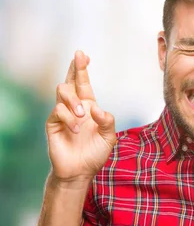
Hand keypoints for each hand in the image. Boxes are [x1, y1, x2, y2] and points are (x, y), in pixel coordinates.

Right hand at [46, 50, 116, 185]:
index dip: (82, 70)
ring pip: (62, 92)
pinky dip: (69, 118)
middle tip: (80, 55)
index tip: (84, 55)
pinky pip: (58, 111)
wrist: (81, 171)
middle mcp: (74, 108)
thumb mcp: (109, 137)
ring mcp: (62, 115)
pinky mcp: (52, 124)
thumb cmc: (95, 153)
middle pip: (71, 82)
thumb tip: (96, 108)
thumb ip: (107, 121)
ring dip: (74, 100)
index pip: (84, 84)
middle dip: (75, 67)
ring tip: (83, 116)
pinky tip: (76, 129)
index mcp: (88, 108)